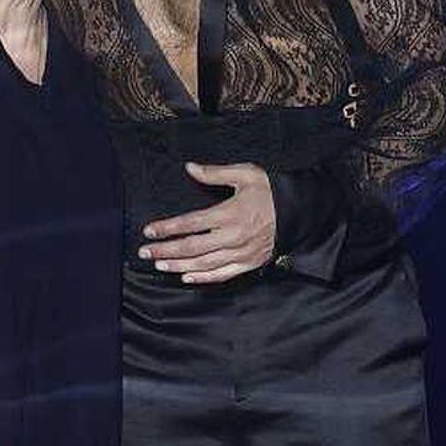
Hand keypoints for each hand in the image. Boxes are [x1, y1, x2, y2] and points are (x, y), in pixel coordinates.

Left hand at [139, 162, 276, 283]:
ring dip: (179, 265)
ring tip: (159, 264)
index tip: (149, 230)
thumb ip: (215, 172)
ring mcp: (241, 252)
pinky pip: (222, 274)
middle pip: (192, 247)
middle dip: (166, 249)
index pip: (191, 223)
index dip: (168, 228)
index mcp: (230, 213)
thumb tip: (190, 168)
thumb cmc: (271, 191)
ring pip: (204, 264)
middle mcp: (234, 236)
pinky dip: (203, 278)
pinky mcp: (249, 263)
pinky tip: (186, 277)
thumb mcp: (246, 174)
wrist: (300, 210)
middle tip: (145, 252)